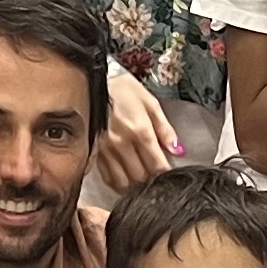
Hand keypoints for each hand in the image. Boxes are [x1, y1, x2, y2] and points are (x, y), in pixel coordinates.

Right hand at [96, 66, 183, 193]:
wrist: (90, 82)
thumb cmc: (121, 89)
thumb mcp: (149, 101)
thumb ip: (164, 128)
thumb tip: (177, 149)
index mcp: (140, 130)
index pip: (157, 165)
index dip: (165, 174)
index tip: (168, 175)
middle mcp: (122, 144)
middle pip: (141, 177)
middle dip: (151, 180)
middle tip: (155, 176)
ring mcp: (105, 150)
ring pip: (123, 182)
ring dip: (134, 185)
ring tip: (141, 179)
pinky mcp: (92, 153)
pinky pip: (107, 177)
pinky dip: (118, 182)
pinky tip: (124, 178)